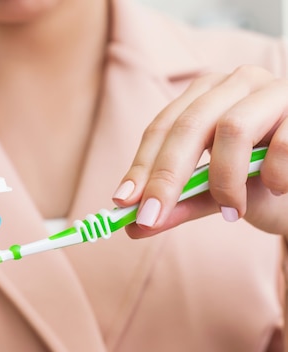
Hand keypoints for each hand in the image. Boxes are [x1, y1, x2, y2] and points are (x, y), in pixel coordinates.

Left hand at [112, 65, 287, 238]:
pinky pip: (282, 145)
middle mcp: (237, 83)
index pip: (163, 127)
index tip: (122, 201)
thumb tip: (133, 226)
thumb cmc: (261, 183)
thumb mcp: (214, 194)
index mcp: (206, 95)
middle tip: (150, 216)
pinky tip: (277, 188)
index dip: (140, 165)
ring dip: (224, 180)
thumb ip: (177, 204)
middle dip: (165, 176)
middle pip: (189, 125)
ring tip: (231, 210)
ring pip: (231, 128)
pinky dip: (273, 176)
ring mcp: (274, 90)